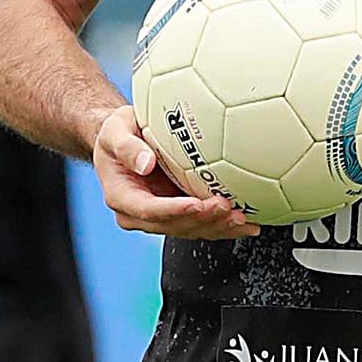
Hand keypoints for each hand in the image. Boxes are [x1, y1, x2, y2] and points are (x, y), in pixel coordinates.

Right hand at [93, 102, 256, 238]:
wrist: (123, 140)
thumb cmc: (117, 133)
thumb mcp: (115, 132)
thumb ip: (127, 147)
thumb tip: (146, 163)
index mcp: (122, 198)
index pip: (150, 210)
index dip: (175, 210)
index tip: (197, 204)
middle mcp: (140, 214)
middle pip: (174, 224)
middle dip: (203, 220)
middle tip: (227, 208)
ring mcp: (160, 216)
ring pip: (191, 230)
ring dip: (218, 227)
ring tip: (242, 218)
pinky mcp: (178, 214)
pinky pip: (201, 224)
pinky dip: (224, 226)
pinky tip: (246, 223)